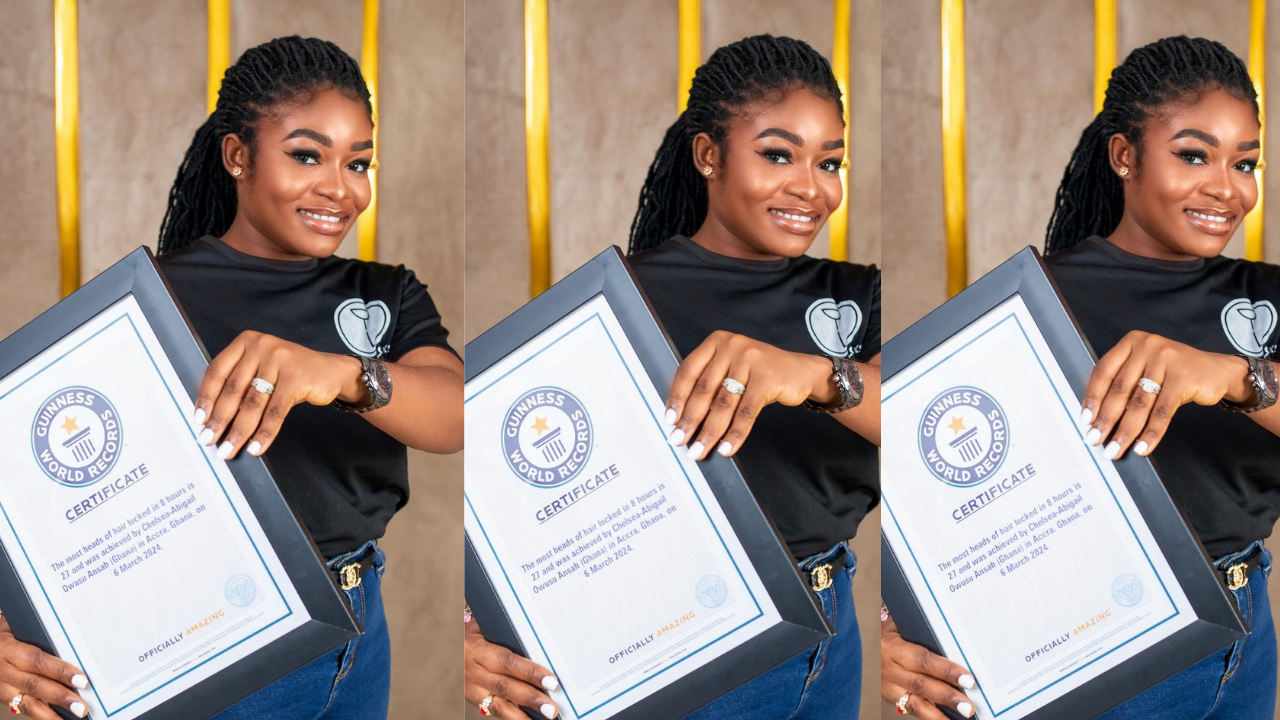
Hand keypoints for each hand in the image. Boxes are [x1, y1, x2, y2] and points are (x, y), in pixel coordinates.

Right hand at [0, 617, 89, 718]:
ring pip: (27, 702)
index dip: (60, 670)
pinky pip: (23, 709)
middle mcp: (3, 670)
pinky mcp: (3, 697)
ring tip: (74, 716)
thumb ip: (39, 633)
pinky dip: (42, 716)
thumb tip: (72, 634)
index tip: (81, 679)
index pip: (37, 660)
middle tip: (81, 706)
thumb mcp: (16, 627)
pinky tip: (59, 719)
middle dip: (60, 696)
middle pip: (34, 684)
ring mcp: (2, 686)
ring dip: (52, 713)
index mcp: (8, 648)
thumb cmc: (5, 635)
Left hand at [193, 331, 366, 459]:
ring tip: (229, 450)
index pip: (217, 371)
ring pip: (252, 404)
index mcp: (246, 342)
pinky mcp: (296, 378)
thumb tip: (214, 418)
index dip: (205, 398)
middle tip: (209, 441)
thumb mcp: (262, 368)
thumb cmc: (291, 373)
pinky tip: (256, 447)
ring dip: (238, 431)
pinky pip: (275, 412)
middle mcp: (261, 347)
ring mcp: (279, 361)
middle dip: (219, 420)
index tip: (198, 420)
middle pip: (233, 390)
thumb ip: (240, 382)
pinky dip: (264, 433)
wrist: (332, 371)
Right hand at [464, 618, 559, 718]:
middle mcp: (472, 670)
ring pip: (499, 704)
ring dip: (523, 715)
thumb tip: (538, 644)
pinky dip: (513, 717)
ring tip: (544, 717)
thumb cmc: (471, 632)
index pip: (507, 661)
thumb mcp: (483, 627)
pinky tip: (528, 719)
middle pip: (505, 686)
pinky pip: (494, 711)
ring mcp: (471, 687)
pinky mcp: (473, 698)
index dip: (530, 672)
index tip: (551, 681)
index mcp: (476, 648)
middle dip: (531, 698)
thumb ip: (506, 634)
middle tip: (551, 708)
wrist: (445, 644)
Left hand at [663, 331, 837, 459]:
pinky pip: (746, 413)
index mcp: (716, 342)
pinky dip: (734, 434)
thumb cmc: (760, 373)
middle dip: (690, 420)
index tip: (669, 420)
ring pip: (723, 404)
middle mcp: (731, 347)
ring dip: (709, 432)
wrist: (802, 371)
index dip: (676, 397)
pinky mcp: (767, 378)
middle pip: (704, 390)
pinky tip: (726, 448)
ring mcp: (750, 360)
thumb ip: (710, 383)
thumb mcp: (732, 368)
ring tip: (699, 450)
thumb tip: (683, 419)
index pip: (688, 371)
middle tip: (679, 441)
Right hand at [881, 608, 974, 718]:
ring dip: (940, 713)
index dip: (946, 671)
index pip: (923, 660)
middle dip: (947, 696)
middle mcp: (888, 668)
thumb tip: (954, 646)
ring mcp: (887, 686)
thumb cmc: (886, 632)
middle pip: (921, 684)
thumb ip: (922, 634)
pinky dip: (930, 717)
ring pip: (915, 703)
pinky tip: (945, 719)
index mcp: (891, 646)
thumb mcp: (899, 626)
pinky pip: (911, 710)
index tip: (967, 679)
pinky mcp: (889, 697)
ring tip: (960, 717)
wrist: (858, 643)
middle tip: (968, 706)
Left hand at [1080, 330, 1253, 458]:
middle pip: (1119, 390)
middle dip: (1105, 420)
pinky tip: (1142, 447)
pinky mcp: (1183, 378)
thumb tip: (1098, 418)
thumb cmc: (1175, 373)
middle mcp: (1147, 347)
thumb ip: (1125, 383)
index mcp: (1132, 342)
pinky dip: (1150, 433)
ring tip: (1115, 449)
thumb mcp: (1147, 368)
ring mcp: (1166, 360)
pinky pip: (1161, 412)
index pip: (1103, 372)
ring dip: (1125, 431)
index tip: (1085, 420)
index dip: (1092, 397)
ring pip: (1139, 404)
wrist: (1219, 371)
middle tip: (1095, 440)